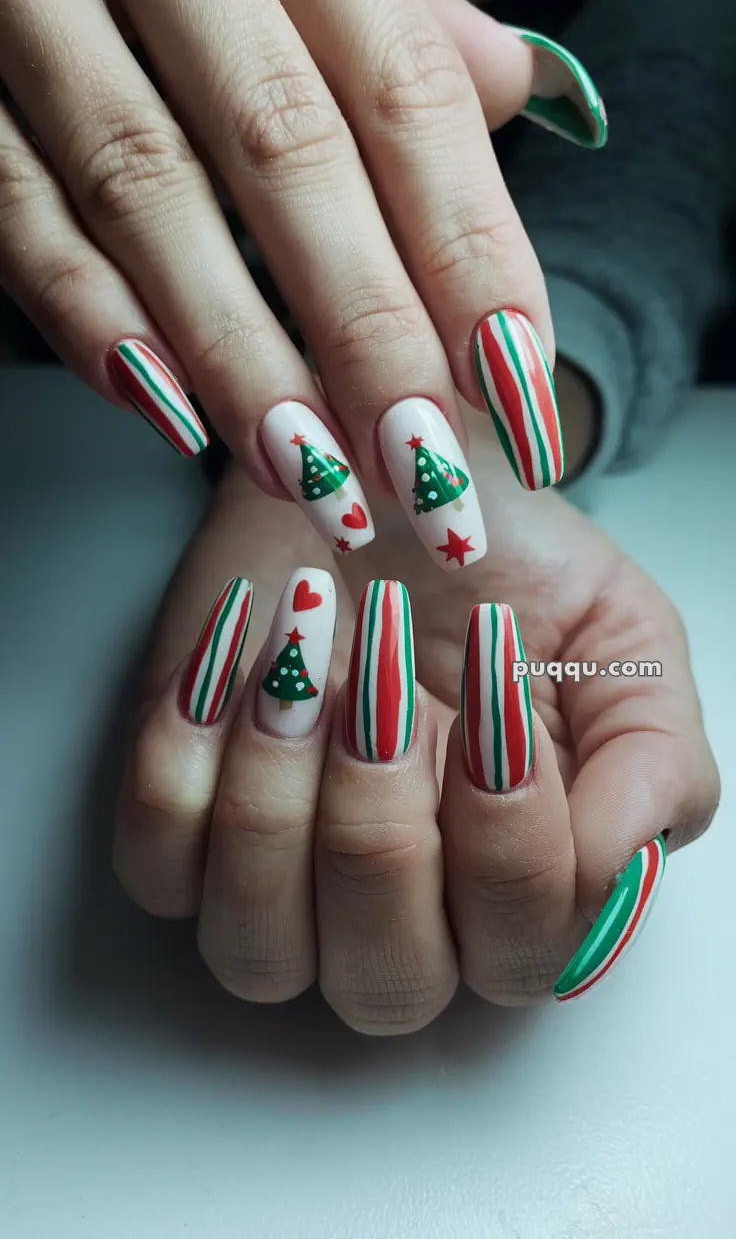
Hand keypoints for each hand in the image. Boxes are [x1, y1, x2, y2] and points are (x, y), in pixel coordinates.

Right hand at [0, 0, 604, 571]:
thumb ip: (392, 10)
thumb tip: (506, 87)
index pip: (402, 87)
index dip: (466, 246)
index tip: (513, 379)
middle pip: (287, 150)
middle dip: (366, 332)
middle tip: (423, 466)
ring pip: (147, 191)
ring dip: (239, 356)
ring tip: (314, 473)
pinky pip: (13, 202)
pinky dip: (88, 316)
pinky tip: (168, 410)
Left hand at [113, 416, 717, 1028]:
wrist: (379, 477)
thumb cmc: (501, 569)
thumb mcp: (624, 640)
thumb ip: (654, 760)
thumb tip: (615, 860)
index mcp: (520, 897)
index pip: (524, 945)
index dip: (510, 821)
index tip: (495, 672)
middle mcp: (401, 924)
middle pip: (386, 981)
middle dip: (383, 818)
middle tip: (385, 675)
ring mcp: (280, 893)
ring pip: (257, 948)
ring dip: (279, 789)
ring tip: (303, 650)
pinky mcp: (179, 836)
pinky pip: (157, 864)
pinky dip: (187, 753)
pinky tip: (234, 652)